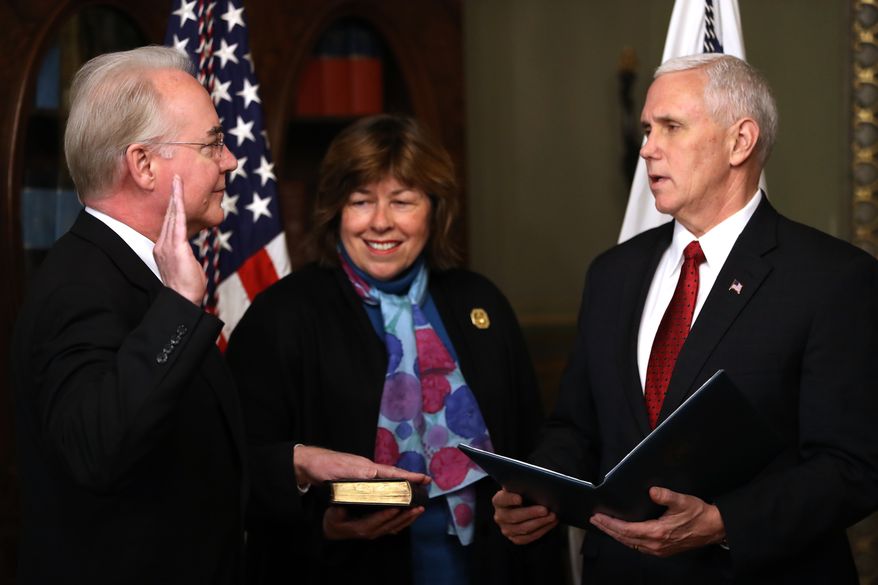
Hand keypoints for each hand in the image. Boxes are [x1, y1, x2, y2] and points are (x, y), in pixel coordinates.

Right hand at [153, 175, 206, 304]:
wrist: (182, 299)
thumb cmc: (186, 288)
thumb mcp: (185, 267)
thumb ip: (184, 256)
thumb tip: (188, 254)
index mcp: (162, 248)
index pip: (168, 223)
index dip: (172, 207)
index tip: (175, 193)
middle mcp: (161, 244)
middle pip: (168, 215)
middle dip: (172, 196)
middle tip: (176, 178)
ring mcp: (167, 245)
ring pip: (172, 215)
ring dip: (175, 197)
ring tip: (177, 181)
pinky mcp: (176, 247)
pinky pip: (178, 222)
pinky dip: (178, 207)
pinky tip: (179, 195)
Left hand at [293, 445, 430, 486]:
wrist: (309, 464)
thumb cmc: (326, 466)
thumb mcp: (344, 471)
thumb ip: (360, 475)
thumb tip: (377, 477)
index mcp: (369, 468)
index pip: (394, 473)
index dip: (410, 476)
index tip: (425, 479)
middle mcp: (369, 470)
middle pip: (394, 476)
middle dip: (410, 479)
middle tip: (426, 483)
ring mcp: (363, 474)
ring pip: (387, 480)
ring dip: (401, 483)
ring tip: (414, 488)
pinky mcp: (356, 480)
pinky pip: (378, 483)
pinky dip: (388, 486)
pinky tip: (389, 492)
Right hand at [323, 504, 423, 540]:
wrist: (334, 531)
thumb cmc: (335, 520)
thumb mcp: (333, 515)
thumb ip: (338, 510)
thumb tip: (342, 505)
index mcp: (361, 527)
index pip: (377, 521)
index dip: (387, 514)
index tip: (397, 506)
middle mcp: (372, 532)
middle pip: (391, 524)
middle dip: (405, 516)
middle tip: (417, 506)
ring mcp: (378, 532)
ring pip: (397, 526)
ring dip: (409, 519)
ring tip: (420, 509)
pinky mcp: (381, 530)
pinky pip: (396, 527)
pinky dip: (407, 521)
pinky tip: (414, 513)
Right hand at [491, 488, 557, 544]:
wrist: (521, 507)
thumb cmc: (522, 494)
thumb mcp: (519, 488)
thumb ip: (522, 486)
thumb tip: (533, 483)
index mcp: (498, 501)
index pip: (502, 499)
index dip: (510, 499)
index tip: (520, 498)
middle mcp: (500, 516)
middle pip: (514, 516)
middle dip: (531, 513)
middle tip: (545, 510)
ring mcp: (506, 529)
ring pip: (524, 529)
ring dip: (540, 522)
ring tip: (552, 516)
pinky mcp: (515, 538)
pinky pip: (529, 537)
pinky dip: (542, 530)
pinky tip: (550, 523)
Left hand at [589, 486, 725, 556]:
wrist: (714, 528)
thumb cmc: (699, 515)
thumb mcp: (682, 501)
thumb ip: (665, 495)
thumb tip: (652, 491)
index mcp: (658, 532)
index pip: (627, 530)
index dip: (610, 524)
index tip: (598, 517)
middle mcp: (656, 544)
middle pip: (625, 539)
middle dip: (608, 529)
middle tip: (595, 521)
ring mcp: (659, 550)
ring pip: (631, 544)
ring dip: (616, 535)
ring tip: (605, 526)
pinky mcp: (662, 550)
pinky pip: (639, 547)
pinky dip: (627, 540)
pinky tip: (623, 534)